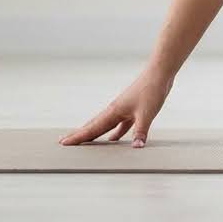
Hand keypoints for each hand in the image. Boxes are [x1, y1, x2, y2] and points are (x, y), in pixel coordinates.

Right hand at [57, 67, 175, 148]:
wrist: (159, 73)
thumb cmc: (151, 90)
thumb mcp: (146, 114)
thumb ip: (140, 132)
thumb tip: (136, 148)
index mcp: (114, 111)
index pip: (92, 128)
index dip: (78, 136)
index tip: (63, 143)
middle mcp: (115, 110)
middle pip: (94, 126)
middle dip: (80, 135)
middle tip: (65, 142)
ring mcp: (123, 109)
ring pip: (105, 125)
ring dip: (96, 134)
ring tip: (87, 143)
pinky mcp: (133, 109)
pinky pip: (120, 125)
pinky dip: (115, 133)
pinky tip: (114, 140)